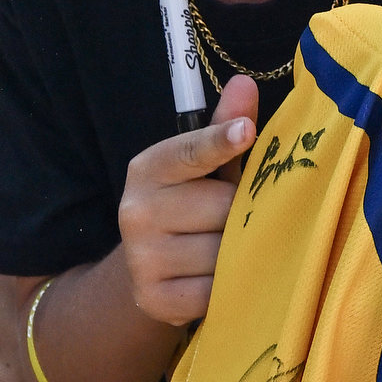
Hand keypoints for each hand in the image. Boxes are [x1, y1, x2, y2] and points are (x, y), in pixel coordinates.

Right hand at [118, 74, 259, 327]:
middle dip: (243, 214)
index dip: (218, 142)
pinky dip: (228, 286)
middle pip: (221, 207)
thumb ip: (225, 128)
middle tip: (244, 219)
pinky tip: (222, 278)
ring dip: (240, 252)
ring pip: (223, 252)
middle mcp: (136, 211)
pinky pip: (215, 290)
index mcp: (147, 170)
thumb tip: (245, 83)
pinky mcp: (154, 299)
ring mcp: (141, 258)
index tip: (246, 133)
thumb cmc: (192, 207)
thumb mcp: (206, 167)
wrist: (150, 270)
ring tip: (234, 249)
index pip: (187, 152)